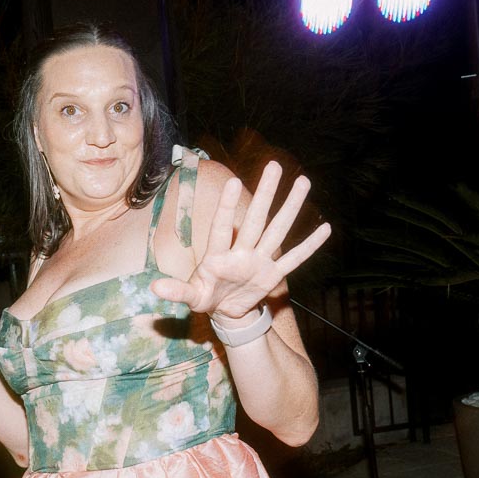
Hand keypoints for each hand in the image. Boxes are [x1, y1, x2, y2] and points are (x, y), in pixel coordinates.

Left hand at [150, 161, 330, 321]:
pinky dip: (309, 246)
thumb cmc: (205, 297)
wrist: (224, 311)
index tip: (234, 182)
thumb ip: (176, 291)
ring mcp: (259, 261)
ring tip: (303, 182)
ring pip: (278, 231)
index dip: (228, 206)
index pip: (223, 227)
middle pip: (256, 219)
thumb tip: (153, 288)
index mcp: (218, 256)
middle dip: (265, 194)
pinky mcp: (273, 275)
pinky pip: (294, 259)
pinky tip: (324, 228)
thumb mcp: (191, 297)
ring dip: (291, 208)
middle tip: (275, 166)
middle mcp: (241, 252)